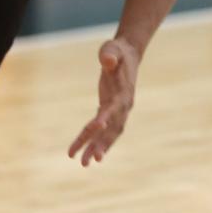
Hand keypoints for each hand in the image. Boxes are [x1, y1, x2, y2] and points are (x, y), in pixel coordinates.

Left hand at [68, 39, 138, 166]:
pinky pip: (104, 130)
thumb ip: (109, 54)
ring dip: (97, 148)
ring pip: (108, 134)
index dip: (105, 118)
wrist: (127, 55)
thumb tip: (107, 60)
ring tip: (83, 163)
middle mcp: (123, 106)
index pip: (113, 108)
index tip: (96, 128)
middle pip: (111, 128)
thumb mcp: (112, 48)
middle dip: (101, 144)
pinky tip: (88, 153)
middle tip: (89, 161)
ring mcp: (119, 110)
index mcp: (123, 93)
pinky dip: (97, 141)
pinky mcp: (112, 110)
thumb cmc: (117, 51)